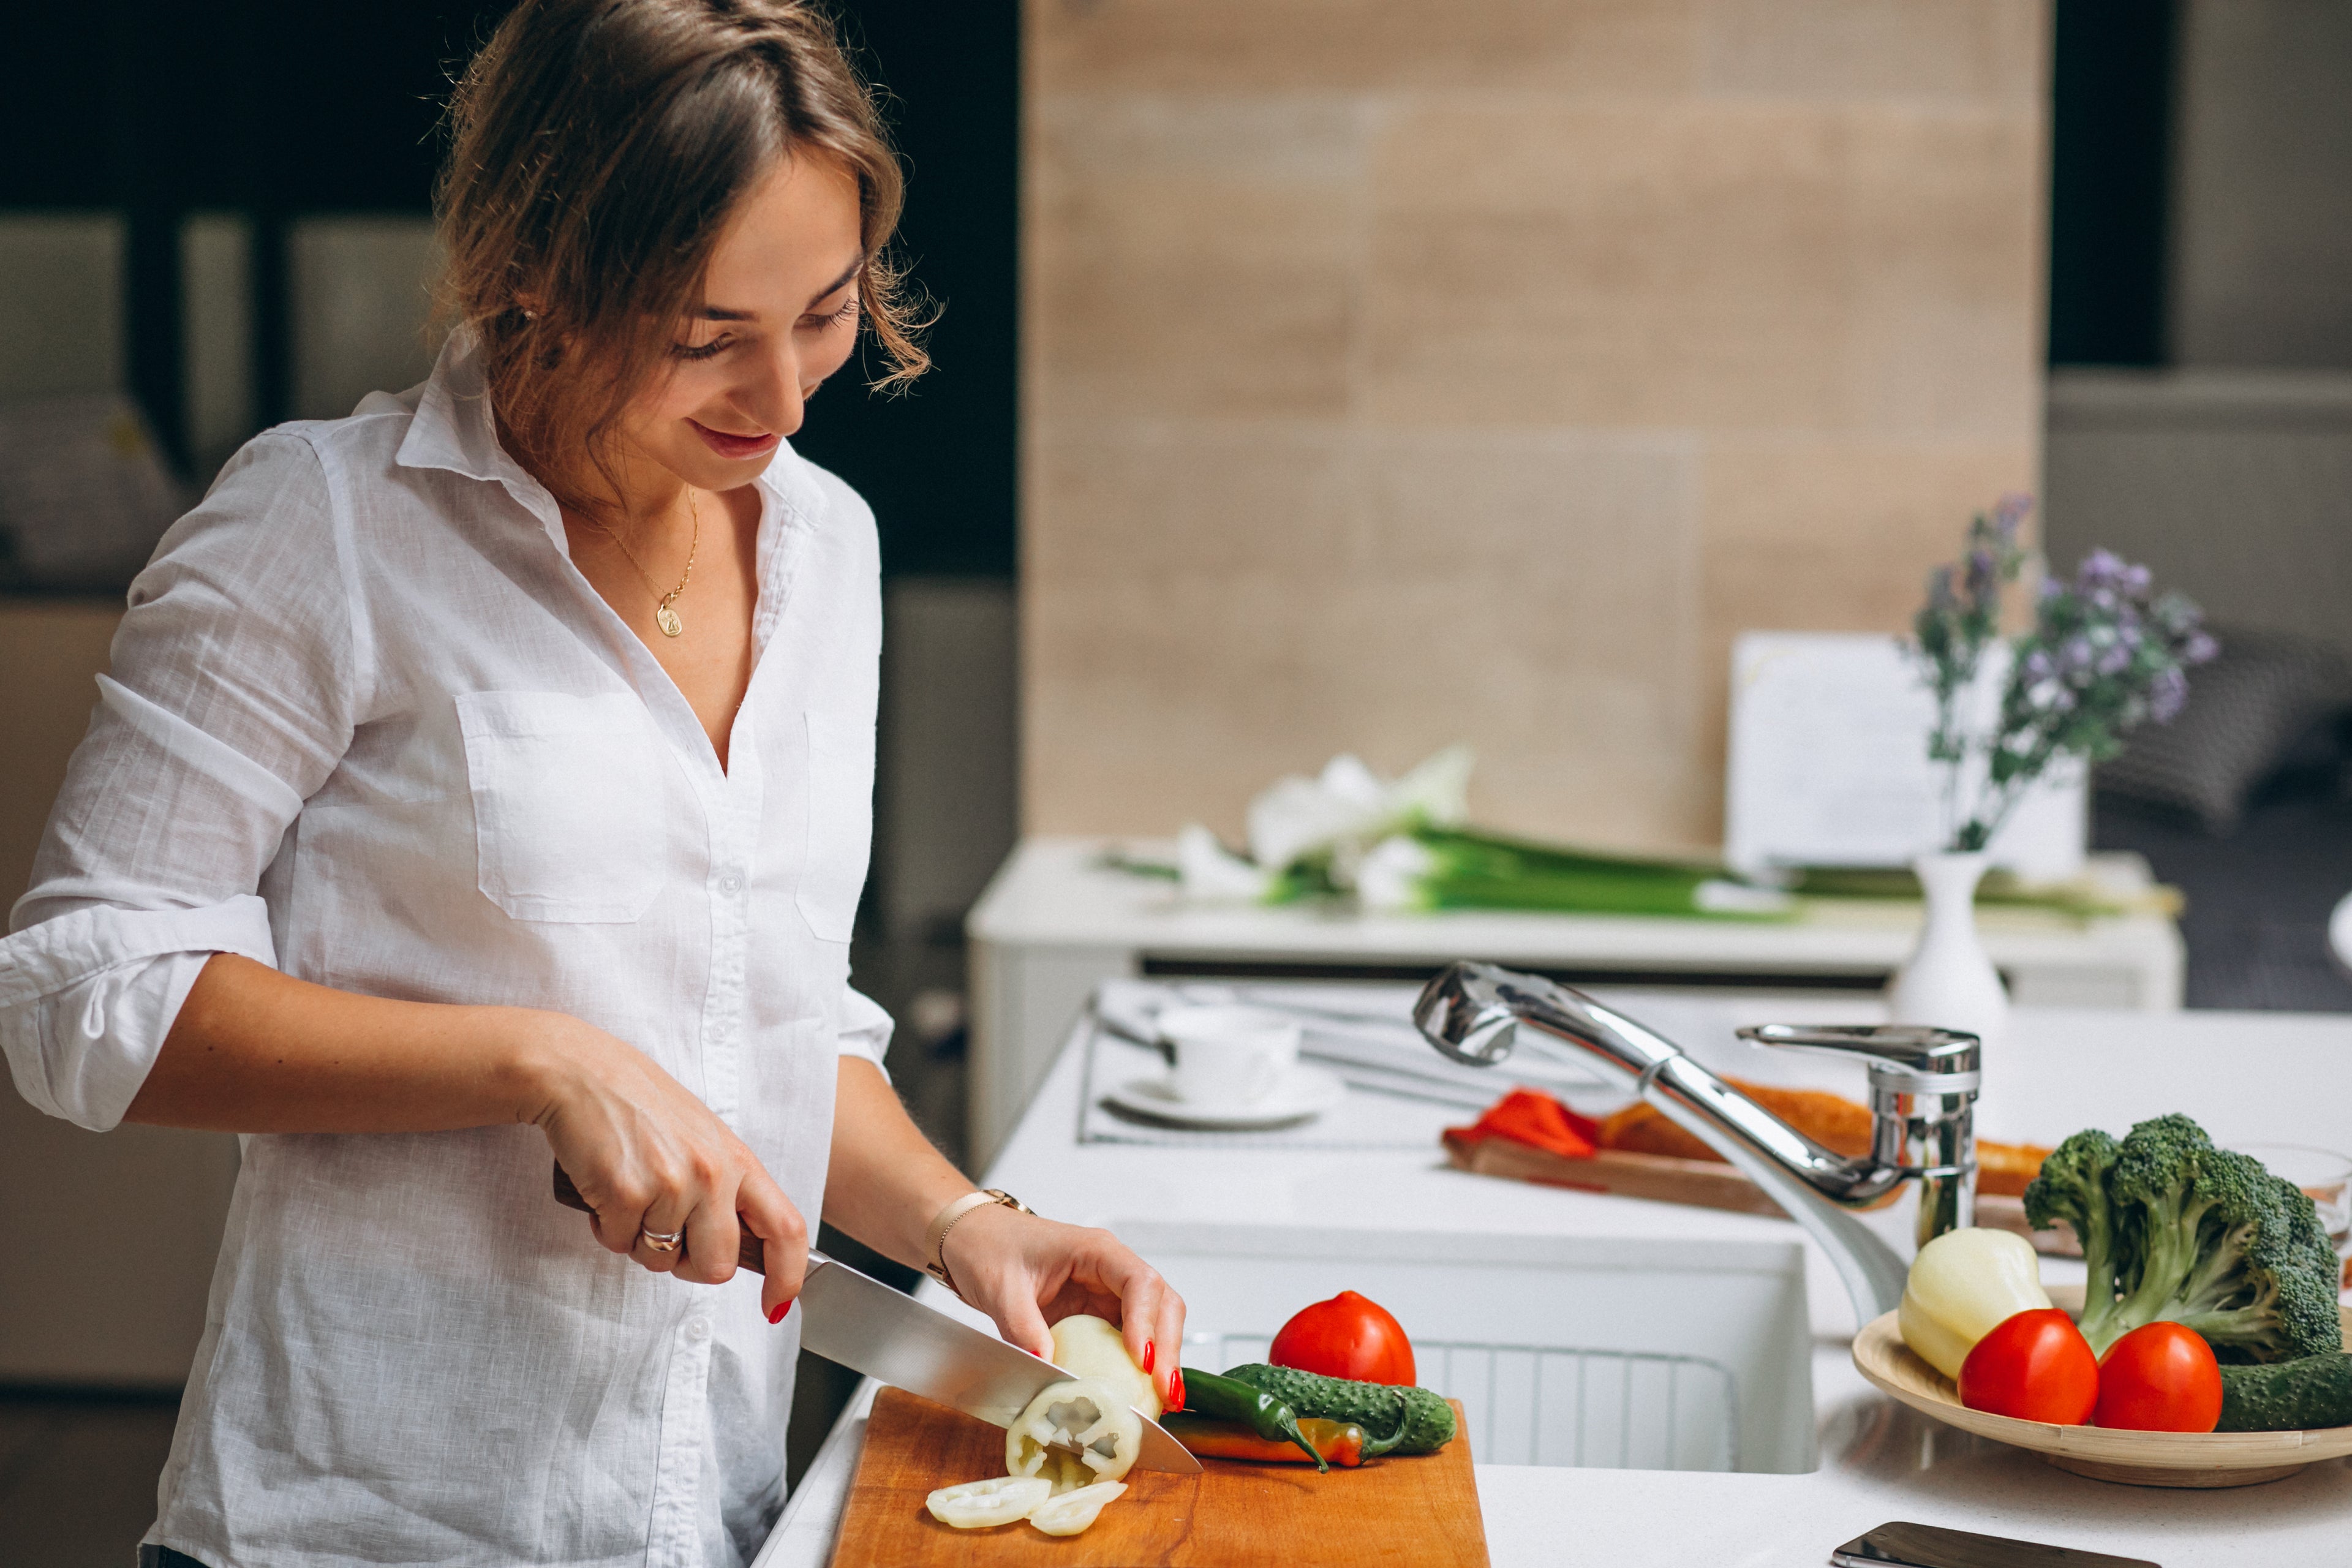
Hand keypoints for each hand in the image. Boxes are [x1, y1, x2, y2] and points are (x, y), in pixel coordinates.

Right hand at [521, 1013, 805, 1319]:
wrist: (580, 1074)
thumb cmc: (640, 1105)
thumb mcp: (702, 1138)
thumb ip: (726, 1187)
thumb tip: (740, 1246)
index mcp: (738, 1159)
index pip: (785, 1228)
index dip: (786, 1276)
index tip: (777, 1304)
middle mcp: (712, 1173)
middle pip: (718, 1266)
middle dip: (687, 1265)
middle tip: (664, 1233)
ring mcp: (671, 1184)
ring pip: (660, 1260)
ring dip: (639, 1241)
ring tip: (629, 1194)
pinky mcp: (626, 1193)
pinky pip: (618, 1244)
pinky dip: (606, 1227)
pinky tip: (604, 1188)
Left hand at [941, 1204, 1186, 1408]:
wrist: (973, 1241)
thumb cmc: (989, 1249)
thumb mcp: (1001, 1289)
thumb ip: (1023, 1327)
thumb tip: (1047, 1367)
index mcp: (1094, 1250)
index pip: (1138, 1281)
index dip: (1146, 1320)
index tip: (1142, 1359)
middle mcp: (1110, 1270)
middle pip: (1161, 1302)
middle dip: (1168, 1347)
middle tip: (1167, 1391)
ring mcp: (1107, 1293)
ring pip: (1154, 1322)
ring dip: (1163, 1359)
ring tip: (1166, 1400)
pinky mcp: (1097, 1315)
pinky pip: (1129, 1340)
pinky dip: (1140, 1366)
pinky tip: (1142, 1394)